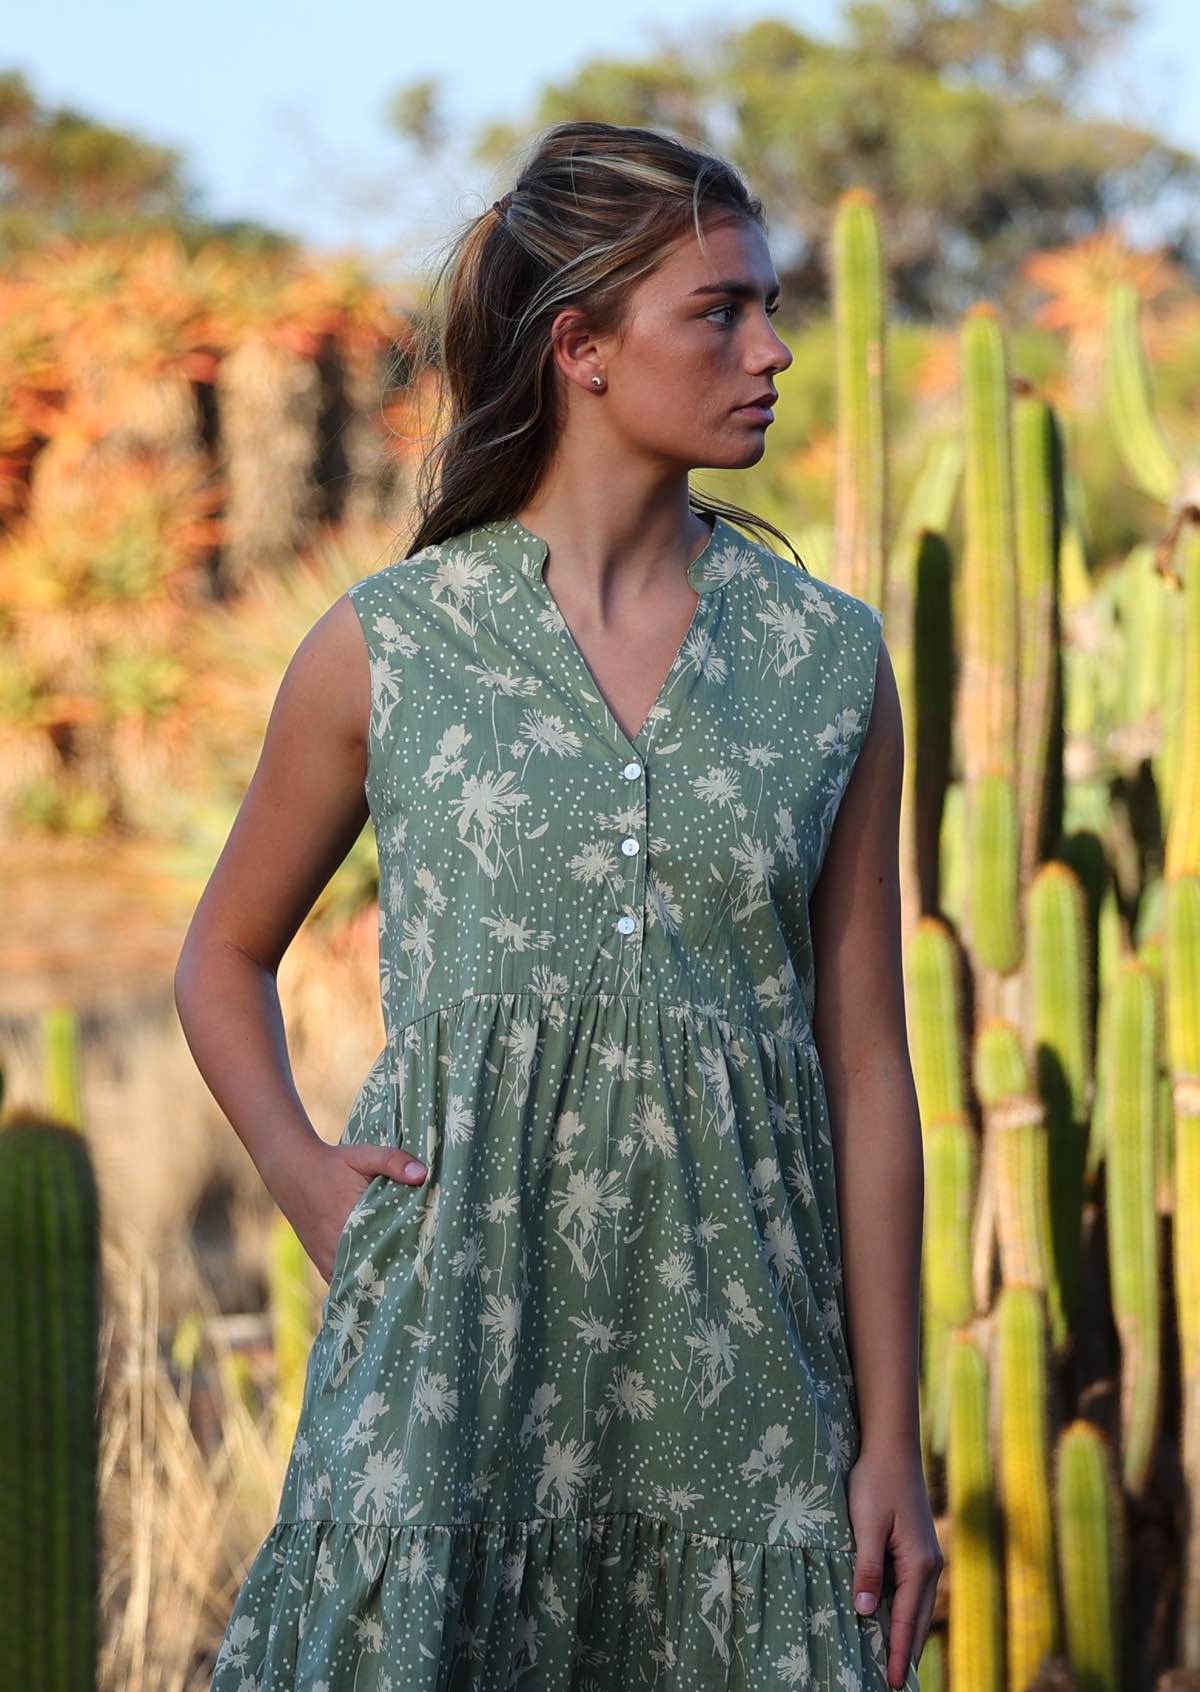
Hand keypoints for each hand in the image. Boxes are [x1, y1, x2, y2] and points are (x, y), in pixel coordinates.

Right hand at [264, 1135, 427, 1282]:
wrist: (292, 1170)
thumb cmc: (333, 1163)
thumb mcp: (364, 1155)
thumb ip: (393, 1162)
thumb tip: (422, 1175)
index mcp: (351, 1225)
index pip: (388, 1252)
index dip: (409, 1259)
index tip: (428, 1262)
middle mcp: (337, 1249)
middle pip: (375, 1273)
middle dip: (397, 1274)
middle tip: (423, 1276)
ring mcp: (328, 1261)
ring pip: (360, 1282)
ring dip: (379, 1281)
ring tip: (406, 1282)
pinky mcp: (323, 1264)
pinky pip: (346, 1283)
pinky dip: (362, 1282)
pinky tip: (381, 1283)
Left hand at [846, 1445, 942, 1688]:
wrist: (893, 1447)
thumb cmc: (876, 1482)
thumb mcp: (866, 1525)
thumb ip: (867, 1568)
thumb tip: (866, 1613)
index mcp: (919, 1564)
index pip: (907, 1620)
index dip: (899, 1653)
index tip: (892, 1682)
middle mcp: (930, 1564)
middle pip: (919, 1619)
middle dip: (907, 1651)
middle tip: (895, 1681)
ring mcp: (927, 1555)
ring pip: (918, 1605)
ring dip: (908, 1632)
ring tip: (896, 1660)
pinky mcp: (919, 1546)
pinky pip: (913, 1589)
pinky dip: (907, 1611)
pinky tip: (894, 1618)